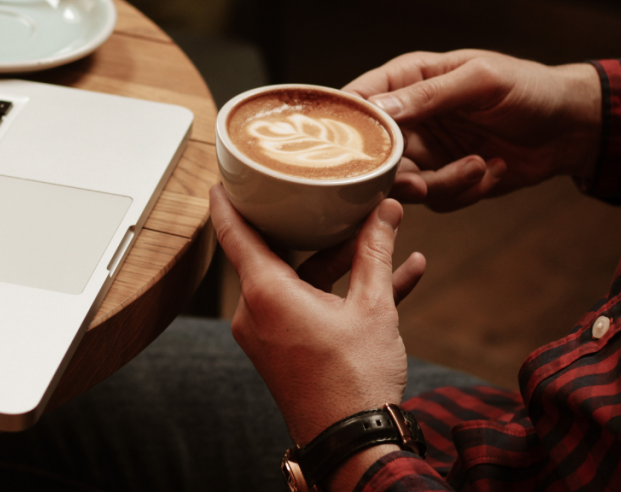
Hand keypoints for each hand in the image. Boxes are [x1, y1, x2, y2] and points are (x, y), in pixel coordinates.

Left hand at [210, 185, 425, 487]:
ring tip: (382, 238)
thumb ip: (375, 252)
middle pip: (276, 253)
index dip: (228, 201)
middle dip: (312, 228)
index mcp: (266, 293)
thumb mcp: (373, 306)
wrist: (354, 443)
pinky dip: (343, 293)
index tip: (225, 176)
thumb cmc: (355, 381)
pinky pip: (311, 308)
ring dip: (342, 263)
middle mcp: (257, 312)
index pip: (233, 232)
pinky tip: (396, 276)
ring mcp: (269, 333)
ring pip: (302, 281)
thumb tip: (386, 211)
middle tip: (325, 197)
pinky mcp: (286, 350)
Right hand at [344, 49, 601, 210]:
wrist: (572, 127)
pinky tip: (495, 169)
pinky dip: (467, 191)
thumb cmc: (530, 89)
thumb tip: (377, 110)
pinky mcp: (446, 180)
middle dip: (397, 175)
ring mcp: (426, 152)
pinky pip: (438, 200)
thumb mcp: (481, 82)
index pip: (357, 101)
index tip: (353, 153)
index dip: (347, 127)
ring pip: (405, 185)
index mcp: (408, 80)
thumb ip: (428, 95)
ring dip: (444, 184)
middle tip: (420, 184)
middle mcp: (409, 118)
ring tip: (480, 167)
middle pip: (373, 155)